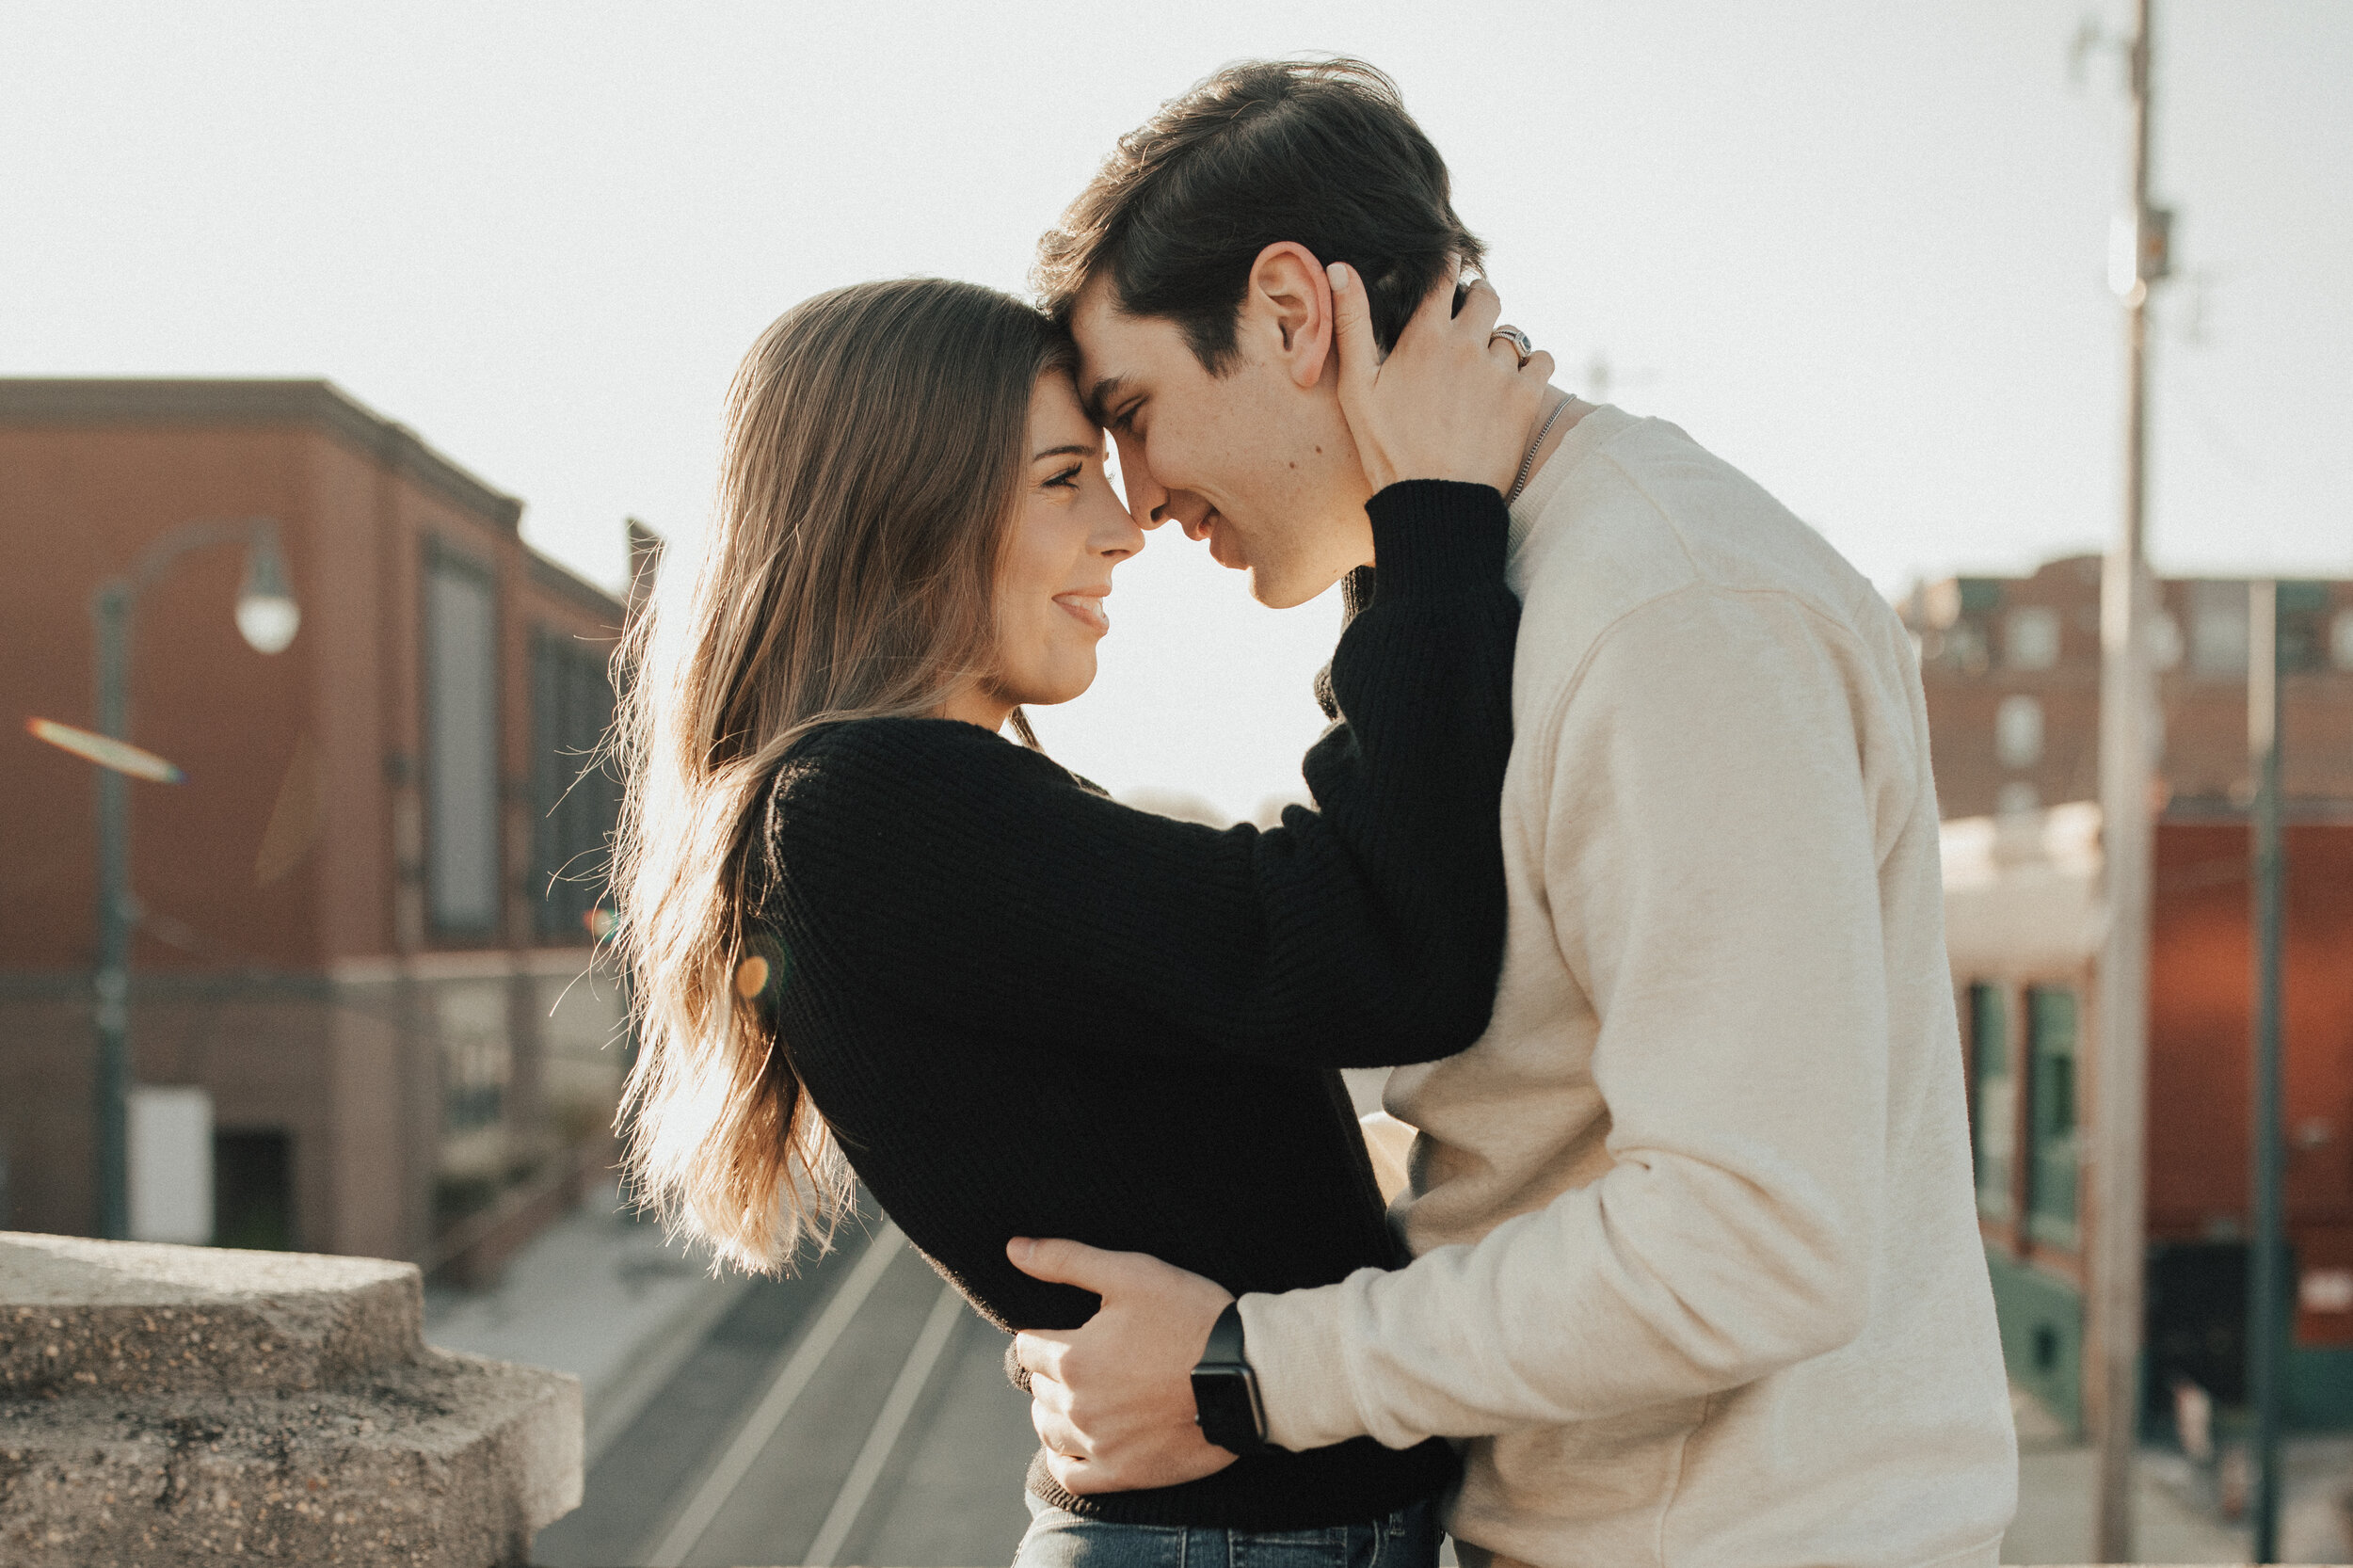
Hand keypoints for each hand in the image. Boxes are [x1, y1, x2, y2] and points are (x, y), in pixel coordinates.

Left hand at [1007, 1236, 1239, 1494]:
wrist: (1249, 1375)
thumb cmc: (1191, 1317)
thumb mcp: (1130, 1274)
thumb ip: (1066, 1260)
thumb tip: (1014, 1248)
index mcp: (1073, 1358)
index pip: (1027, 1347)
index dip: (1044, 1333)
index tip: (1066, 1330)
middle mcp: (1078, 1406)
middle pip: (1038, 1387)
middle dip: (1054, 1370)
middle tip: (1085, 1357)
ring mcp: (1099, 1445)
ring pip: (1048, 1429)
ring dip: (1054, 1410)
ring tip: (1080, 1395)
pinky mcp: (1124, 1475)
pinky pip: (1071, 1478)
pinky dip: (1065, 1460)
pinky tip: (1076, 1444)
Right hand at [1330, 258, 1554, 495]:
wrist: (1432, 503)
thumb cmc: (1386, 449)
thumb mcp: (1356, 387)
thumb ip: (1351, 323)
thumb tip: (1339, 267)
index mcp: (1424, 337)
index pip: (1444, 275)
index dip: (1449, 264)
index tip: (1451, 264)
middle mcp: (1466, 345)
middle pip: (1487, 296)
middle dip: (1480, 303)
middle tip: (1471, 324)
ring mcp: (1498, 371)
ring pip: (1512, 334)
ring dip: (1501, 346)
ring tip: (1486, 373)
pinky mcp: (1525, 397)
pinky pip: (1542, 360)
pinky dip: (1532, 367)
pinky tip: (1515, 385)